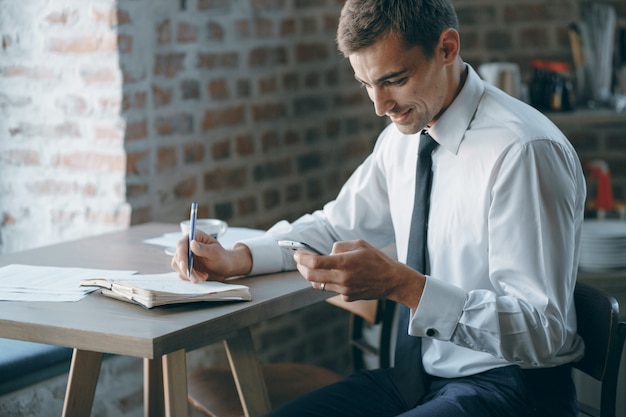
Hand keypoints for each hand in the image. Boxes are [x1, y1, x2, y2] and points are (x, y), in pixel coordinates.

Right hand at [170, 230, 251, 282]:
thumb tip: (192, 243)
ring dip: (189, 274)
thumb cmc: (222, 257)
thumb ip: (203, 249)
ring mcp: (185, 256)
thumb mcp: (215, 252)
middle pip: (178, 257)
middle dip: (187, 269)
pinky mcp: (185, 265)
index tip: (184, 266)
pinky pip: (182, 273)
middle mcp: (187, 245)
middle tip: (197, 278)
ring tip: (204, 277)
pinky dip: (191, 277)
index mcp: (194, 237)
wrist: (224, 267)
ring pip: (178, 266)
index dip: (181, 255)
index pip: (181, 244)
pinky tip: (202, 277)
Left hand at [293, 240, 425, 309]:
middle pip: (311, 276)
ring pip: (318, 285)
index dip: (302, 258)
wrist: (392, 280)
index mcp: (345, 263)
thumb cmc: (377, 259)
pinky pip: (331, 289)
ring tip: (310, 268)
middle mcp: (343, 278)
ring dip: (311, 276)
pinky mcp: (348, 297)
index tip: (297, 254)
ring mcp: (344, 290)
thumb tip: (327, 252)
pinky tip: (333, 275)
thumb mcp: (360, 244)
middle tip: (299, 261)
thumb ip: (340, 246)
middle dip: (301, 268)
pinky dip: (328, 282)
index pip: (315, 262)